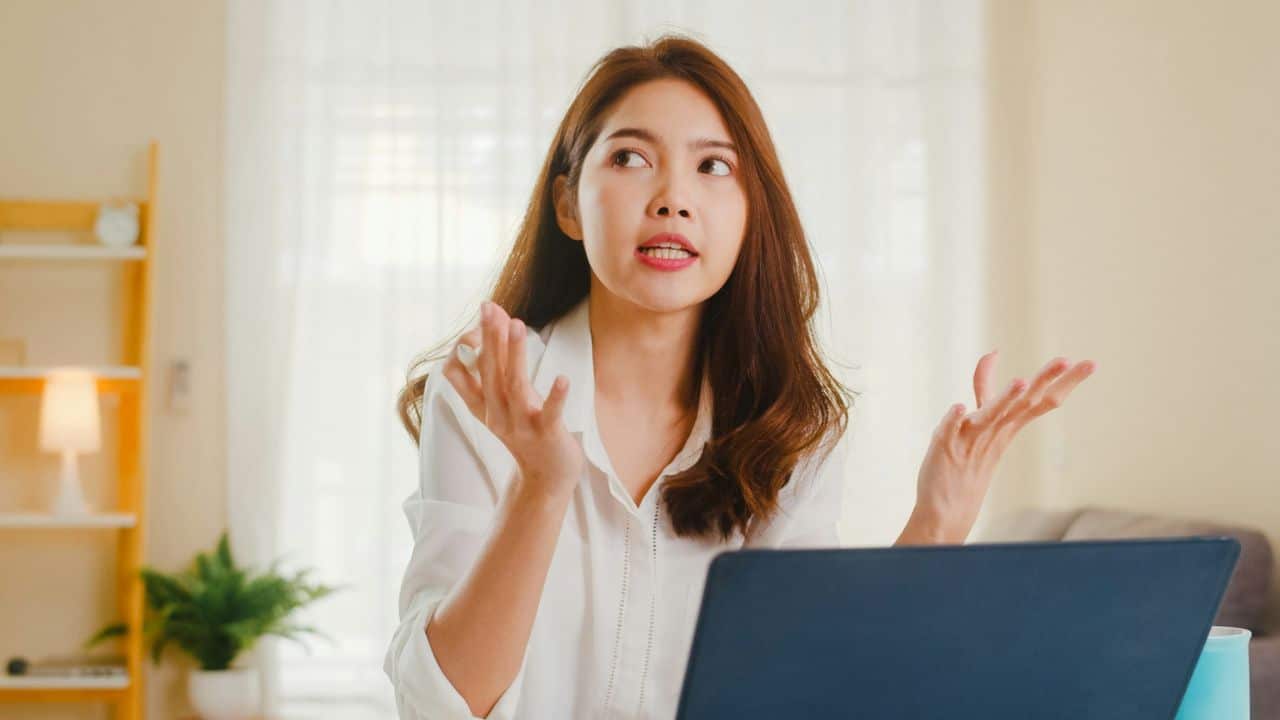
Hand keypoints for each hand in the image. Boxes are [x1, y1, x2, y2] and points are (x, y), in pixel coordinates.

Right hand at [441, 301, 584, 498]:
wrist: (545, 479)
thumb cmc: (526, 432)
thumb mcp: (503, 402)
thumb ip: (497, 367)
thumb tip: (492, 323)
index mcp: (483, 406)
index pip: (461, 373)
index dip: (468, 343)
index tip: (484, 312)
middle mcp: (497, 415)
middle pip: (489, 372)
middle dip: (489, 338)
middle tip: (488, 307)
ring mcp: (521, 426)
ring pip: (514, 386)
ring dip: (515, 355)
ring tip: (517, 325)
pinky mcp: (547, 435)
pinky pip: (550, 414)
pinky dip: (555, 396)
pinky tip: (562, 378)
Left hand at [908, 351, 1096, 542]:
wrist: (948, 508)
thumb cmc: (966, 458)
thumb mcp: (980, 417)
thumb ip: (987, 384)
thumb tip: (994, 352)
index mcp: (1008, 425)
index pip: (1040, 400)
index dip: (1063, 381)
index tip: (1090, 362)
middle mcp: (994, 431)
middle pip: (1024, 403)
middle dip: (1044, 381)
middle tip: (1068, 360)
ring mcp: (970, 439)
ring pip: (990, 415)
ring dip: (1005, 399)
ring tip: (1021, 382)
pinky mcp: (945, 447)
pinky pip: (949, 430)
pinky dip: (953, 419)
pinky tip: (958, 407)